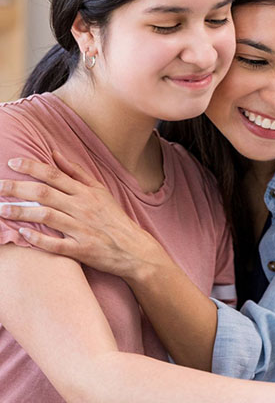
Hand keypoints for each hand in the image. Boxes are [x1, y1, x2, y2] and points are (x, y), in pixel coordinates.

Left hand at [0, 151, 161, 279]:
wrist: (134, 248)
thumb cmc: (113, 218)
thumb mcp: (100, 190)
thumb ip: (76, 172)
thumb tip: (55, 153)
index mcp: (85, 192)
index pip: (54, 174)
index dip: (31, 167)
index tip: (12, 163)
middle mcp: (82, 207)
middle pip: (45, 193)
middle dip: (18, 188)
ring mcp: (81, 229)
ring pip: (47, 216)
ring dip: (22, 212)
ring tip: (1, 210)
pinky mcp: (81, 250)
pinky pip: (56, 244)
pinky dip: (39, 239)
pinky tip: (23, 234)